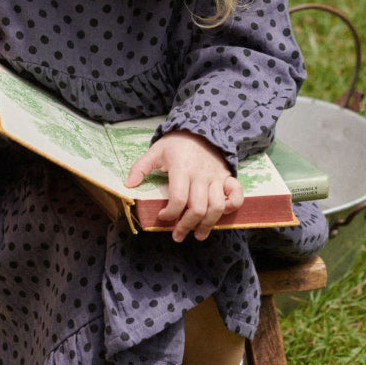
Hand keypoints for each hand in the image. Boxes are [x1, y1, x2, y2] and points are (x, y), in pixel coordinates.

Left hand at [125, 131, 243, 241]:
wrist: (201, 129)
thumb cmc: (176, 144)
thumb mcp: (156, 151)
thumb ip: (140, 167)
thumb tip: (128, 185)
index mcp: (181, 168)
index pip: (178, 198)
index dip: (170, 213)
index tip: (162, 217)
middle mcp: (201, 175)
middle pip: (197, 208)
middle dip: (186, 226)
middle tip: (178, 235)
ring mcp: (216, 177)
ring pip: (216, 207)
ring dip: (207, 224)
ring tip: (198, 235)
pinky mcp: (227, 177)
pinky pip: (236, 195)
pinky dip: (232, 206)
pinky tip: (221, 215)